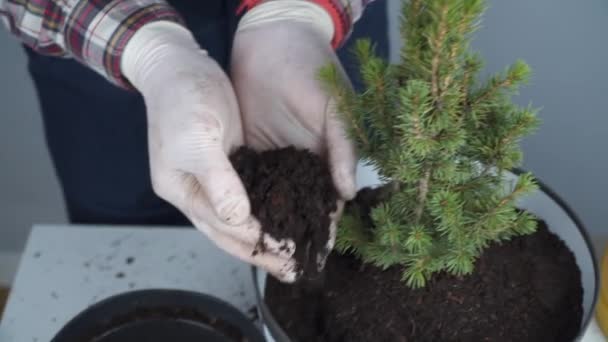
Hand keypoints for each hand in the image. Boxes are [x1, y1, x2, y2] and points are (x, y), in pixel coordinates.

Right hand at [121, 22, 296, 281]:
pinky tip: (289, 216)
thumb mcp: (197, 138)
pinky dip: (269, 209)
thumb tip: (237, 218)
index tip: (286, 252)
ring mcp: (213, 180)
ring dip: (269, 236)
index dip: (254, 240)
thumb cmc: (182, 99)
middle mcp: (197, 192)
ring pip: (243, 217)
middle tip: (295, 270)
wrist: (179, 66)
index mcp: (182, 190)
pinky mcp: (231, 164)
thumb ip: (217, 180)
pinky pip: (252, 195)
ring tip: (296, 253)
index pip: (221, 225)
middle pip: (232, 232)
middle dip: (264, 252)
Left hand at [231, 2, 357, 271]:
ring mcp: (278, 158)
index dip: (322, 230)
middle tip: (283, 269)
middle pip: (298, 210)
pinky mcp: (252, 149)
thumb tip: (348, 192)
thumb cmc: (311, 66)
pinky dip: (244, 203)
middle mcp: (304, 163)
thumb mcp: (333, 104)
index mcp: (330, 156)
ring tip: (258, 255)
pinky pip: (249, 182)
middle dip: (290, 238)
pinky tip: (235, 223)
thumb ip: (344, 146)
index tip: (313, 258)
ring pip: (272, 202)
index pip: (328, 203)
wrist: (272, 36)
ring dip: (266, 226)